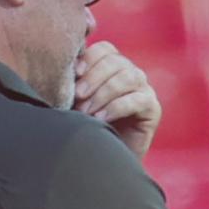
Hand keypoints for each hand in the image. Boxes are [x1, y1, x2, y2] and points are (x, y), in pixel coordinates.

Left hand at [74, 41, 160, 158]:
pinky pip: (138, 100)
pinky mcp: (153, 109)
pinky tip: (101, 119)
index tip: (73, 74)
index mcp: (111, 67)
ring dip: (104, 93)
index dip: (89, 58)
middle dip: (94, 77)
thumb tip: (55, 69)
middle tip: (77, 96)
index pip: (105, 49)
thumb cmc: (85, 127)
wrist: (104, 159)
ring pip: (128, 77)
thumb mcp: (74, 101)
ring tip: (87, 111)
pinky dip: (116, 107)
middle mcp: (130, 74)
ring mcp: (144, 90)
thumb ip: (72, 83)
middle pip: (116, 61)